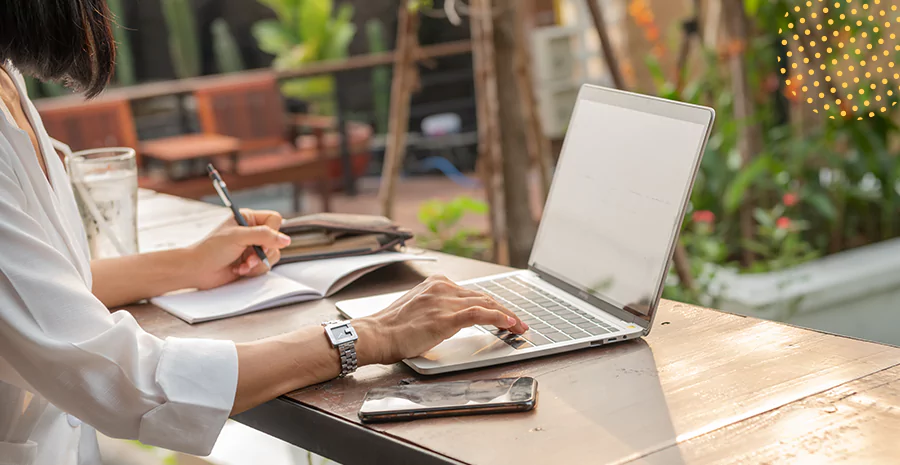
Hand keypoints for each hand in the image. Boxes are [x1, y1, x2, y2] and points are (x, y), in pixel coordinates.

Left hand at [185, 209, 290, 289]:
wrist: (197, 270)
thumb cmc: (211, 250)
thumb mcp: (238, 237)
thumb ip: (263, 236)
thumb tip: (286, 240)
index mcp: (248, 218)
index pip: (274, 219)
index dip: (272, 232)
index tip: (262, 242)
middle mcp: (252, 232)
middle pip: (276, 240)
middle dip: (263, 252)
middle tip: (250, 257)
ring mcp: (253, 248)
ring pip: (273, 255)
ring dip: (258, 263)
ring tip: (242, 266)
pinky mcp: (252, 262)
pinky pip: (265, 266)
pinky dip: (253, 271)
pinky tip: (239, 270)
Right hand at [352, 275, 528, 365]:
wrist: (376, 334)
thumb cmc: (392, 327)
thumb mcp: (418, 308)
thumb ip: (437, 307)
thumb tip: (457, 318)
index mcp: (437, 284)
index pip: (473, 293)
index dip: (494, 304)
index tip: (506, 314)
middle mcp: (442, 288)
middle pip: (484, 297)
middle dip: (506, 310)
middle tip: (520, 323)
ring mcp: (444, 302)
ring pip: (486, 304)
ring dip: (508, 316)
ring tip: (521, 327)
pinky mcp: (445, 317)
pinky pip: (479, 314)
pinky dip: (498, 318)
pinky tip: (510, 324)